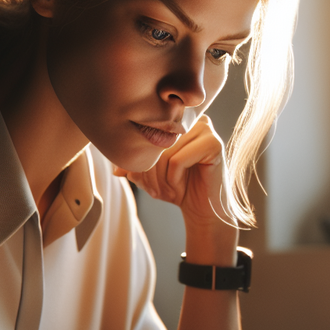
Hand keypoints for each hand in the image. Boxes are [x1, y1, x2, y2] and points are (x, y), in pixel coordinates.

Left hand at [115, 115, 233, 231]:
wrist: (203, 210)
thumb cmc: (178, 188)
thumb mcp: (149, 175)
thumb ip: (132, 166)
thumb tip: (115, 170)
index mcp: (176, 120)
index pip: (145, 133)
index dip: (140, 161)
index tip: (143, 181)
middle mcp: (192, 119)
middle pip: (155, 142)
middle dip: (149, 173)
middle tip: (156, 191)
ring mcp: (206, 129)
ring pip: (165, 152)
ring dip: (161, 179)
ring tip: (170, 191)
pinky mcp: (214, 144)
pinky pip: (178, 160)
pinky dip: (173, 179)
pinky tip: (180, 188)